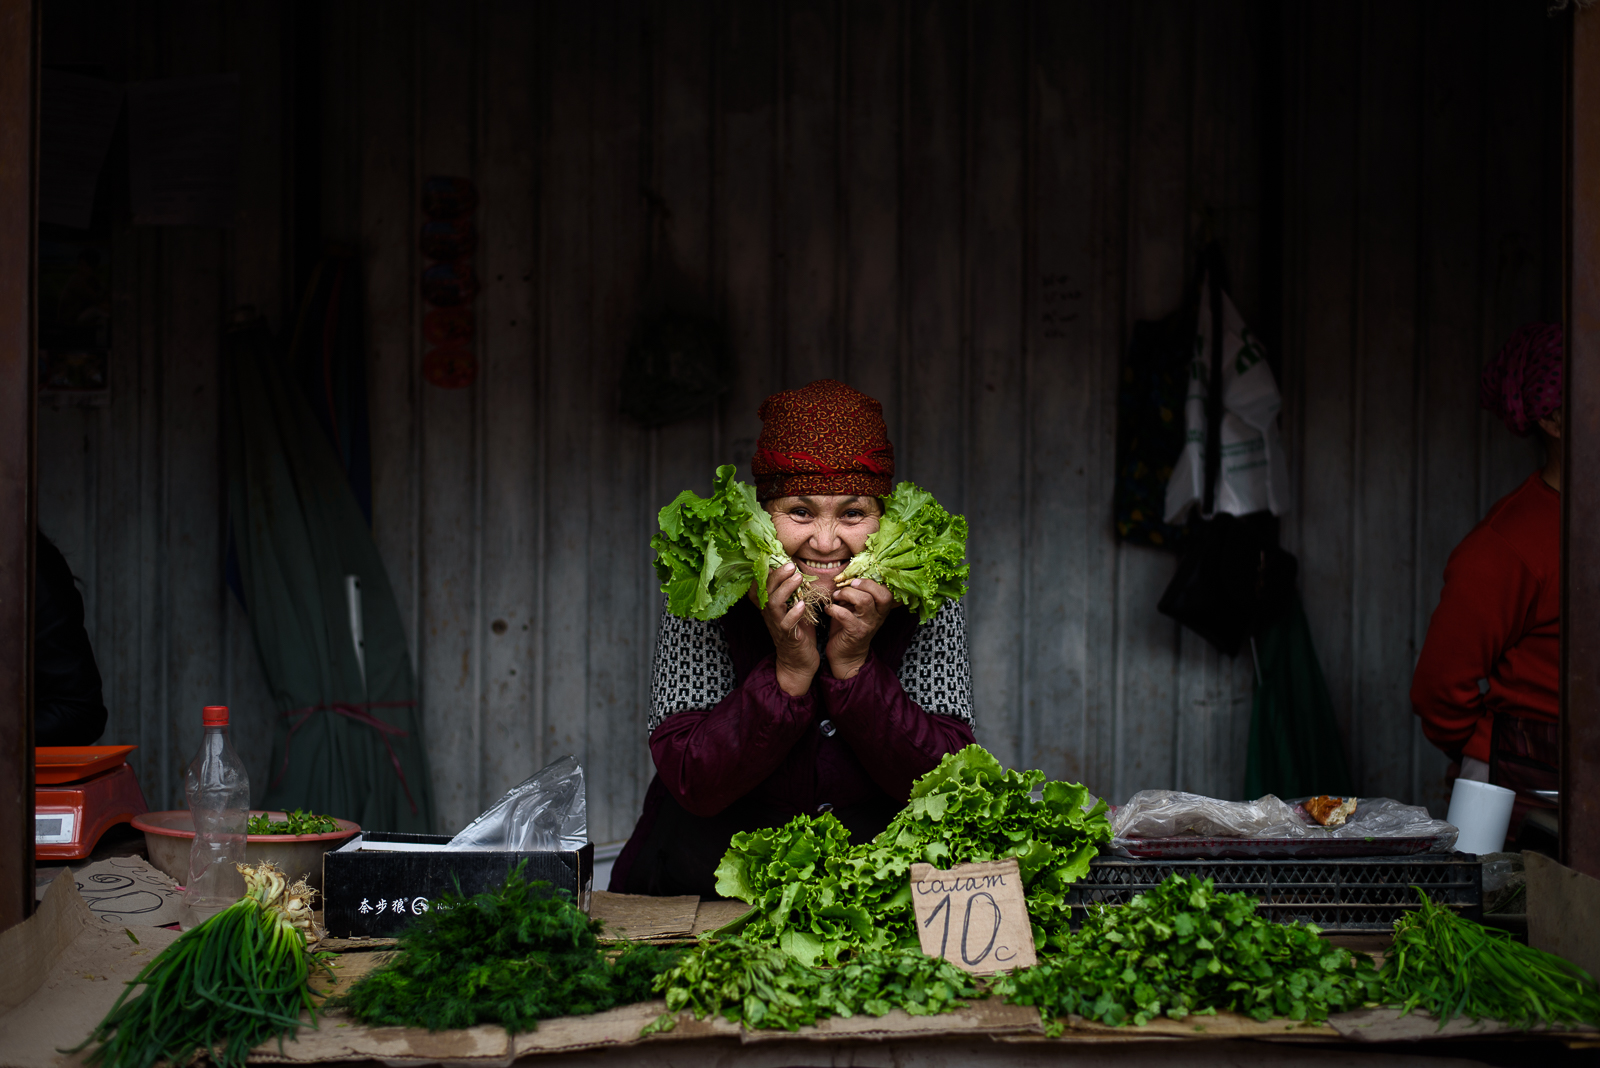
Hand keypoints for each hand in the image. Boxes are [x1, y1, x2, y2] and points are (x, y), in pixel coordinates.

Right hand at [755, 562, 818, 695]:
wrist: (799, 662)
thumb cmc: (798, 631)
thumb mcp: (793, 608)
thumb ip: (792, 591)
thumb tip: (796, 569)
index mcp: (769, 605)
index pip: (760, 584)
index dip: (765, 571)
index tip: (778, 558)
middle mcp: (769, 613)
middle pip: (766, 589)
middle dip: (778, 575)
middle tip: (791, 564)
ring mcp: (777, 624)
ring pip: (774, 603)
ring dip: (785, 589)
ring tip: (798, 577)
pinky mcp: (787, 636)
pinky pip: (786, 623)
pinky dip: (793, 613)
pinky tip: (802, 604)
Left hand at [825, 577, 892, 679]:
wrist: (846, 655)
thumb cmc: (849, 627)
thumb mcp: (856, 609)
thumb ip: (856, 594)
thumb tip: (846, 576)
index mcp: (881, 608)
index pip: (887, 590)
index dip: (872, 580)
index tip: (855, 579)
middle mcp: (879, 616)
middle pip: (880, 593)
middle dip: (862, 584)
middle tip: (848, 585)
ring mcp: (869, 625)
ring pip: (864, 601)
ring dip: (846, 594)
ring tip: (836, 596)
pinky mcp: (856, 633)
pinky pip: (846, 616)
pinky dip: (834, 609)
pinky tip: (828, 610)